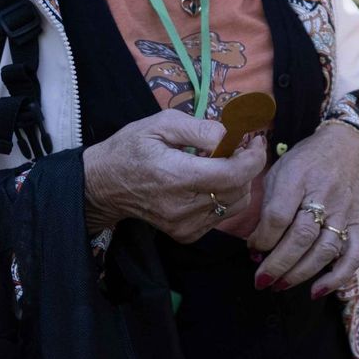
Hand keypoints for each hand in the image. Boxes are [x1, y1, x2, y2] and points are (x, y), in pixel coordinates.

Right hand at [83, 108, 266, 240]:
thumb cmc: (131, 148)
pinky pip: (222, 216)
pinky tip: (211, 181)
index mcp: (177, 176)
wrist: (103, 186)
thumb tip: (230, 136)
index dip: (254, 157)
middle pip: (240, 189)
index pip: (233, 174)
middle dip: (248, 165)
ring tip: (225, 163)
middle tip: (239, 146)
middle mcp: (183, 207)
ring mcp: (185, 225)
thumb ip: (200, 128)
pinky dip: (226, 197)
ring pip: (236, 204)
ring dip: (240, 181)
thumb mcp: (161, 123)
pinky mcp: (185, 235)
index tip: (255, 140)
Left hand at [248, 121, 358, 297]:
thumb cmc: (303, 165)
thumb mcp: (278, 173)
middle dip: (277, 264)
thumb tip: (257, 249)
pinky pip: (353, 256)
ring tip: (279, 285)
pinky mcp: (357, 225)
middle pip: (302, 236)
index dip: (262, 239)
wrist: (345, 149)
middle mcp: (324, 194)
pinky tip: (316, 291)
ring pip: (325, 250)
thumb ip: (267, 207)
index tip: (252, 249)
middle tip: (261, 280)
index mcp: (298, 176)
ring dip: (300, 273)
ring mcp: (343, 211)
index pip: (278, 215)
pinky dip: (336, 278)